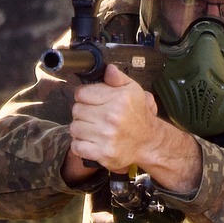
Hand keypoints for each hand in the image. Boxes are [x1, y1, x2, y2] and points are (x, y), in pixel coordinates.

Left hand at [67, 64, 202, 193]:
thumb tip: (108, 69)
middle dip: (83, 113)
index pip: (81, 93)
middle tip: (95, 116)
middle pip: (76, 110)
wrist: (148, 142)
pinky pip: (76, 146)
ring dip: (81, 129)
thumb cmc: (138, 116)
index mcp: (118, 99)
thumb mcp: (133, 91)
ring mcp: (106, 136)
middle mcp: (112, 117)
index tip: (92, 101)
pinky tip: (92, 141)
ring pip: (74, 128)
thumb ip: (118, 78)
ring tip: (94, 129)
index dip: (85, 96)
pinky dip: (80, 145)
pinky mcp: (102, 153)